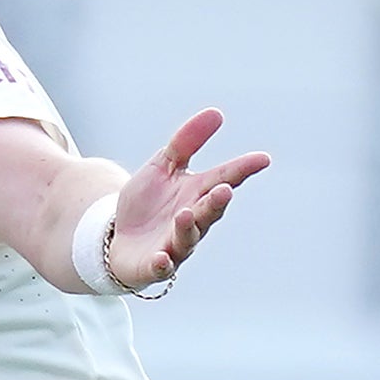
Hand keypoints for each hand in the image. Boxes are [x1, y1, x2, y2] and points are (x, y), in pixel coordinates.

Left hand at [100, 109, 272, 294]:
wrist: (117, 237)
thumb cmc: (147, 202)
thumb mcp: (163, 165)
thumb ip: (187, 141)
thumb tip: (217, 113)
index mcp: (197, 193)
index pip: (224, 178)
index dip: (243, 169)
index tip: (262, 159)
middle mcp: (193, 221)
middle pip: (209, 212)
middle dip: (216, 202)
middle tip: (223, 190)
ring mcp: (175, 245)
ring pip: (187, 238)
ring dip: (188, 228)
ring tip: (185, 214)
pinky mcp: (154, 264)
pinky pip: (160, 266)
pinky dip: (162, 263)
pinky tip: (161, 257)